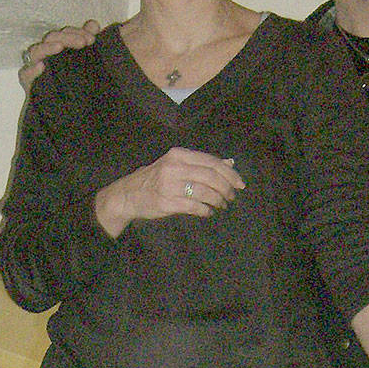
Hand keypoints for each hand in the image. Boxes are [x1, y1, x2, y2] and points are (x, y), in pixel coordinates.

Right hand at [18, 20, 98, 88]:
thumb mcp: (82, 62)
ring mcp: (34, 65)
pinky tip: (41, 67)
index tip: (92, 39)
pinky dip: (32, 70)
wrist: (63, 109)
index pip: (64, 33)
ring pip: (36, 51)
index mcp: (57, 45)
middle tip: (84, 43)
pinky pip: (26, 74)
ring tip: (60, 47)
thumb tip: (94, 24)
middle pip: (51, 38)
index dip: (77, 32)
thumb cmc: (70, 82)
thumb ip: (86, 41)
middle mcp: (44, 53)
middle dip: (68, 38)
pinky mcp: (27, 81)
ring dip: (48, 48)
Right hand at [94, 148, 243, 237]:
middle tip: (232, 197)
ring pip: (205, 192)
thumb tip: (229, 163)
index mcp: (179, 155)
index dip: (230, 173)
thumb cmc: (155, 179)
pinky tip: (208, 212)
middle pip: (211, 176)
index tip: (240, 184)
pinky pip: (194, 207)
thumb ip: (201, 164)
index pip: (211, 161)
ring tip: (221, 205)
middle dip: (226, 188)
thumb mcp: (176, 165)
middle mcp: (174, 167)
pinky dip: (206, 210)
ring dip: (218, 201)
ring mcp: (170, 185)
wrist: (128, 194)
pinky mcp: (167, 203)